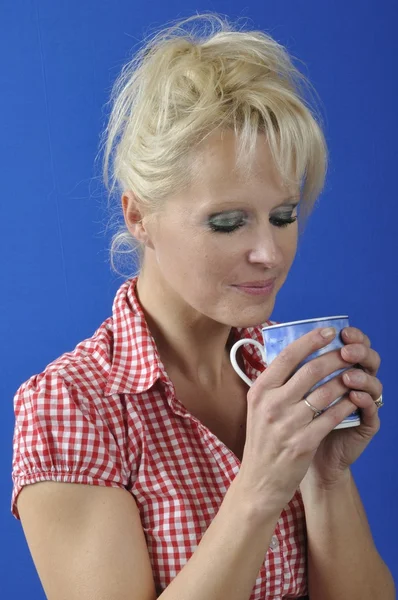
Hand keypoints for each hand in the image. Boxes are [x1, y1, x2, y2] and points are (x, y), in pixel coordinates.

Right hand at [236, 327, 378, 514]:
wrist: (260, 480)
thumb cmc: (262, 440)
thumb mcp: (258, 407)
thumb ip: (274, 384)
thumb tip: (295, 354)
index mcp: (259, 391)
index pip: (288, 356)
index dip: (311, 340)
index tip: (329, 332)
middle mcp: (271, 404)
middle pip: (311, 370)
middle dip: (336, 357)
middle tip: (350, 351)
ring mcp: (287, 424)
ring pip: (327, 392)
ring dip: (346, 380)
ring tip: (356, 374)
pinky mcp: (304, 443)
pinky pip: (333, 417)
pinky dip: (347, 405)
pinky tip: (354, 399)